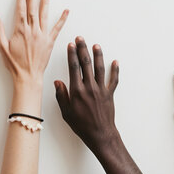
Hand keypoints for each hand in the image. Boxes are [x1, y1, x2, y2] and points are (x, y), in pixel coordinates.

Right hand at [0, 0, 68, 84]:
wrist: (28, 76)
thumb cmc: (14, 64)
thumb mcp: (2, 47)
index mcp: (20, 31)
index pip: (21, 10)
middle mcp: (33, 31)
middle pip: (33, 9)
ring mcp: (42, 35)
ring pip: (44, 15)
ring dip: (45, 3)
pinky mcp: (50, 42)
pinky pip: (57, 28)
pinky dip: (62, 19)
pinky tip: (66, 11)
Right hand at [54, 37, 119, 152]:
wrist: (100, 134)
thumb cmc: (81, 125)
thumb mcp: (66, 112)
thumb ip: (61, 96)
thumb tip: (57, 82)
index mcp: (77, 91)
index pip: (74, 67)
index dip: (72, 55)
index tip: (71, 45)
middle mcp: (90, 87)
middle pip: (86, 64)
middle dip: (83, 50)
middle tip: (81, 39)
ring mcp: (101, 90)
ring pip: (100, 68)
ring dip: (98, 55)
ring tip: (96, 45)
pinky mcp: (110, 94)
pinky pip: (114, 80)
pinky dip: (115, 71)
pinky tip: (115, 62)